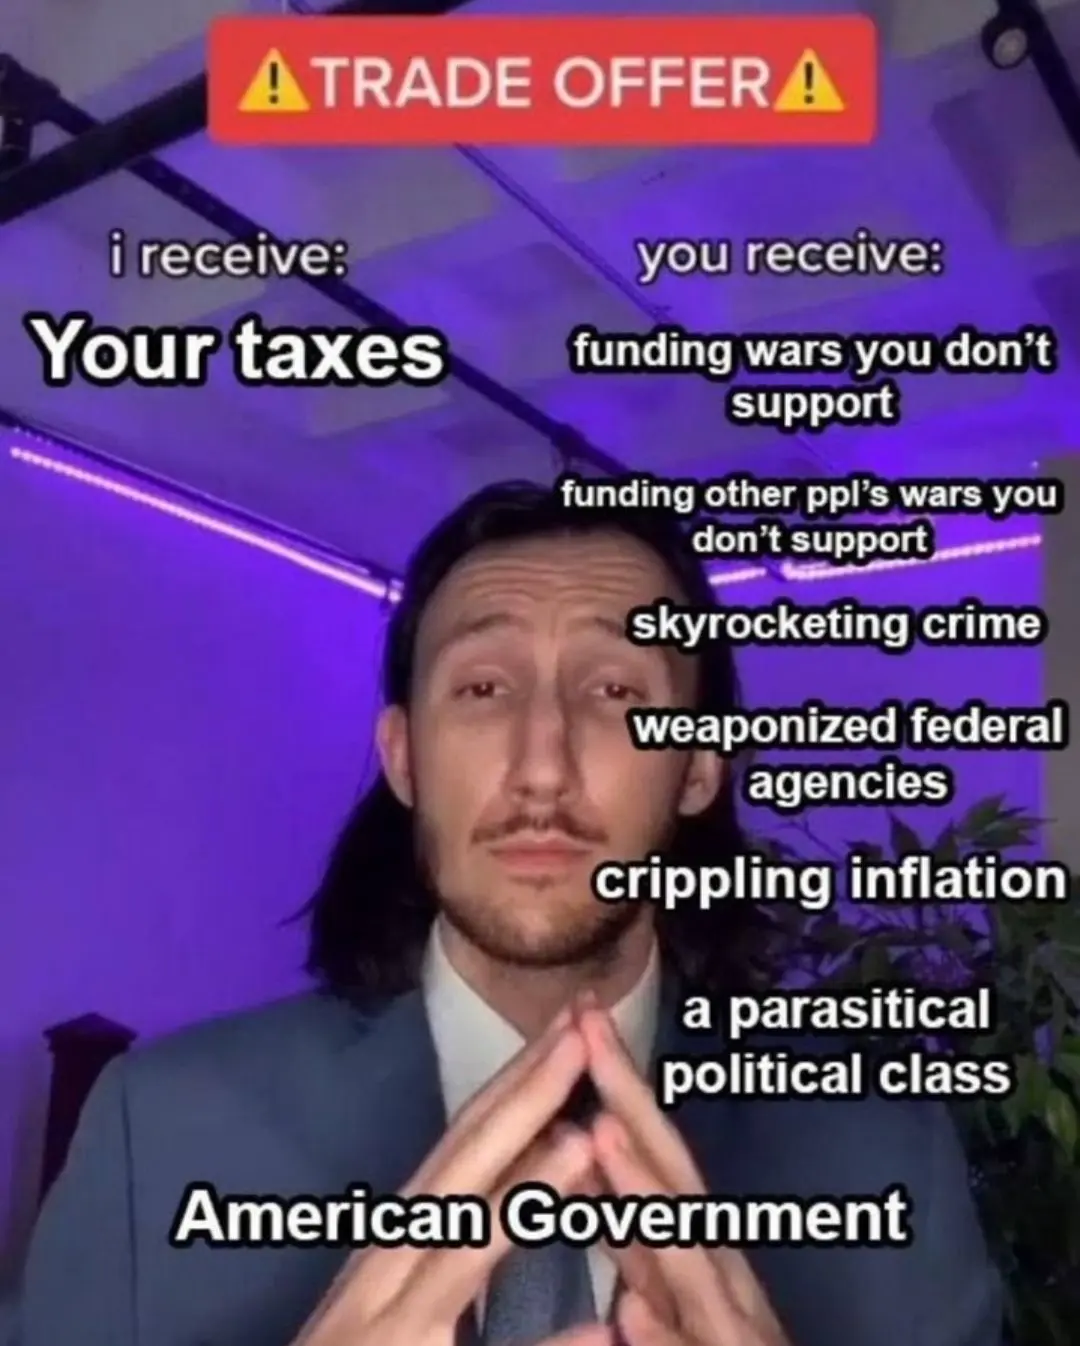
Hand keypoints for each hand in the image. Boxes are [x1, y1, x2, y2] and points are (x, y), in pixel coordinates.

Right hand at [291, 1008, 607, 1345]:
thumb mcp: (411, 1285)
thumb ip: (474, 1230)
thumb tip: (549, 1153)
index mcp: (401, 1236)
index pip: (464, 1141)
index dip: (515, 1079)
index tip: (568, 1025)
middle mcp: (387, 1266)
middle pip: (460, 1166)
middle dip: (522, 1096)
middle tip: (580, 1028)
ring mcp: (389, 1327)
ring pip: (460, 1253)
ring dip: (524, 1197)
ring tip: (587, 1144)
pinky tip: (600, 1334)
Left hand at [579, 1006, 789, 1345]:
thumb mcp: (679, 1296)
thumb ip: (644, 1243)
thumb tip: (602, 1176)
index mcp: (694, 1251)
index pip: (651, 1153)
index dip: (616, 1085)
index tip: (576, 1018)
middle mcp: (720, 1274)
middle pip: (674, 1176)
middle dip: (631, 1100)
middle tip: (588, 1026)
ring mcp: (732, 1328)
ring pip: (688, 1262)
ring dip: (646, 1198)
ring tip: (600, 1136)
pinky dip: (663, 1334)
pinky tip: (625, 1306)